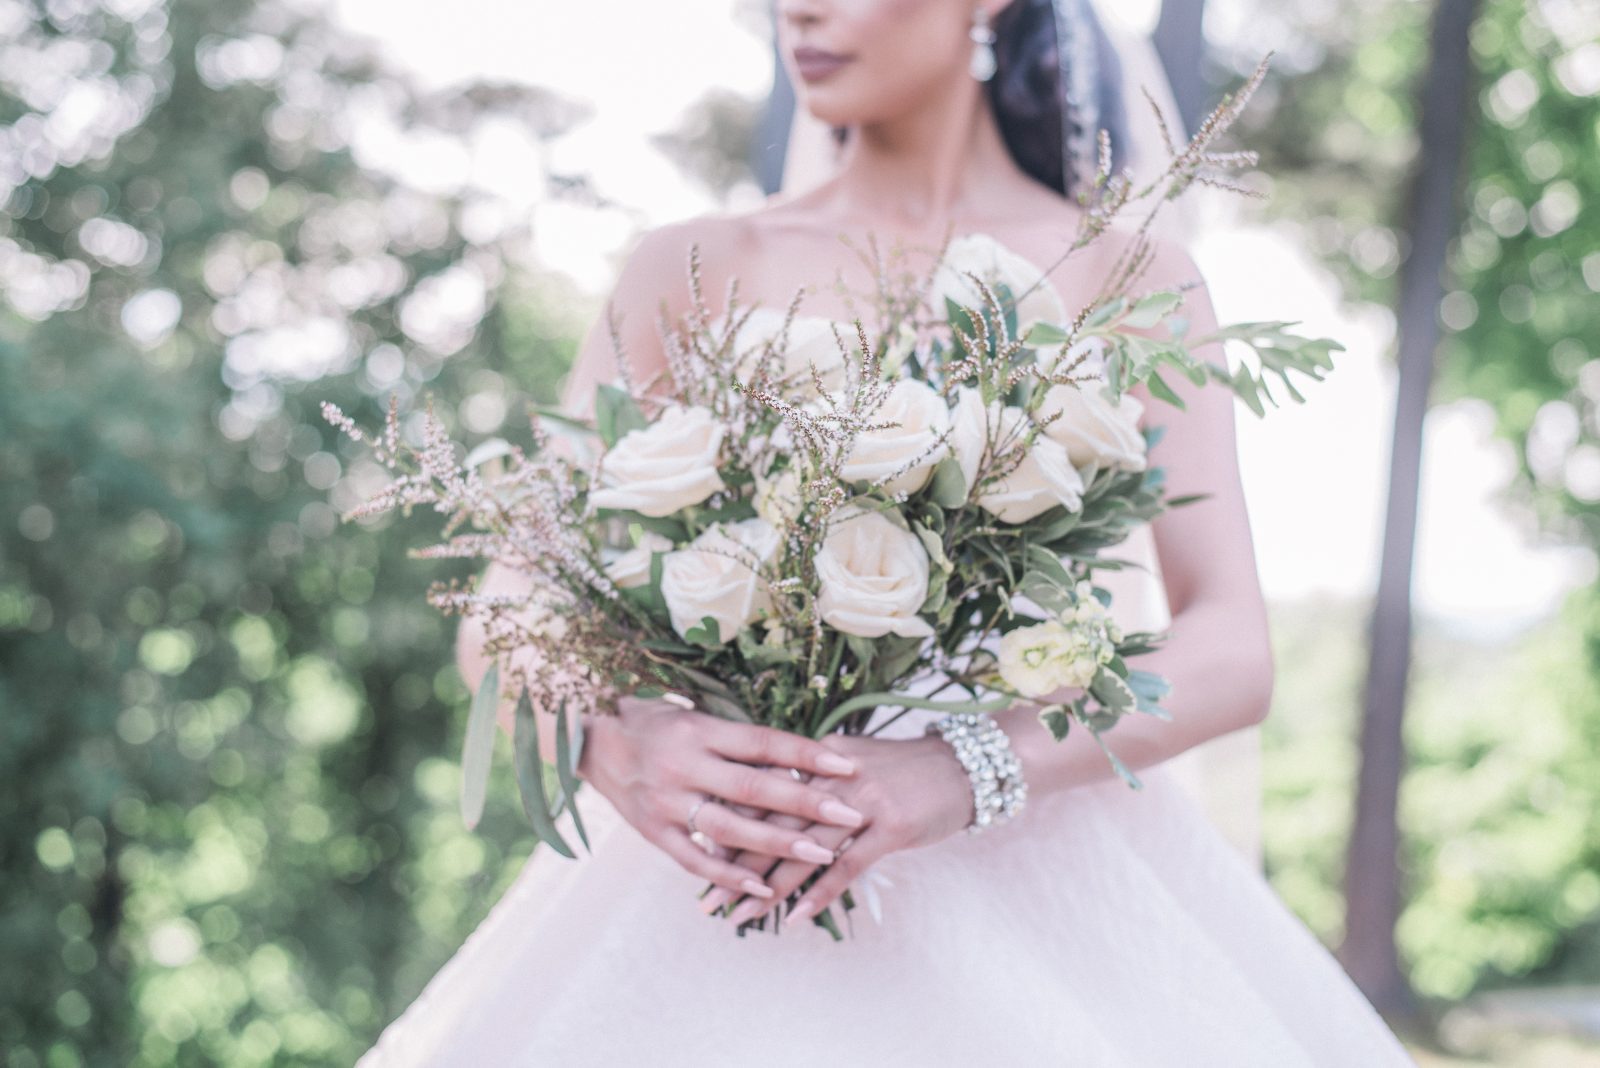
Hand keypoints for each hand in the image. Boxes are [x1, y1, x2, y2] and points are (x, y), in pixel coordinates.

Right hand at [579, 696, 867, 899]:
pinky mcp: (650, 831)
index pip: (763, 743)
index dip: (806, 755)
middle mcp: (684, 765)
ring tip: (822, 854)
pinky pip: (693, 859)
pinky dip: (729, 877)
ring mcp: (666, 801)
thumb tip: (795, 762)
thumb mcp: (694, 715)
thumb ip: (737, 741)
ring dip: (778, 845)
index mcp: (699, 730)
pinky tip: (763, 889)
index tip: (848, 767)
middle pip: (755, 788)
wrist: (588, 738)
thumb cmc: (653, 721)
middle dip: (807, 803)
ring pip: (729, 828)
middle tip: (852, 815)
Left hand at [702, 731, 974, 926]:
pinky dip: (820, 893)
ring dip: (769, 887)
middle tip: (706, 898)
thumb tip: (768, 801)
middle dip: (735, 864)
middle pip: (773, 825)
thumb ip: (811, 778)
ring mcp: (861, 803)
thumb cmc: (904, 769)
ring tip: (740, 915)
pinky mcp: (890, 827)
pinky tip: (795, 918)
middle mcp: (832, 778)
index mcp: (817, 760)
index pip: (762, 794)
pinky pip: (847, 866)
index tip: (695, 855)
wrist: (963, 765)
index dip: (728, 825)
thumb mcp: (851, 763)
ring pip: (804, 850)